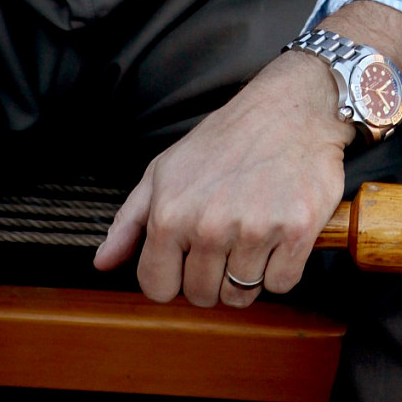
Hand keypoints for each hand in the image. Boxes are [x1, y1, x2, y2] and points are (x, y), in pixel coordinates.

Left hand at [93, 50, 351, 307]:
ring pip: (241, 294)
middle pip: (202, 296)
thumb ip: (130, 220)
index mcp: (171, 212)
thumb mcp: (166, 168)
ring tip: (253, 232)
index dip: (174, 276)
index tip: (190, 257)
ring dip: (248, 273)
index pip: (158, 288)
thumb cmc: (228, 137)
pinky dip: (283, 266)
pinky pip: (281, 284)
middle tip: (227, 238)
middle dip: (213, 275)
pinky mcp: (297, 230)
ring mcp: (255, 229)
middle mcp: (210, 224)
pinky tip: (280, 232)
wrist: (293, 105)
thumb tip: (103, 263)